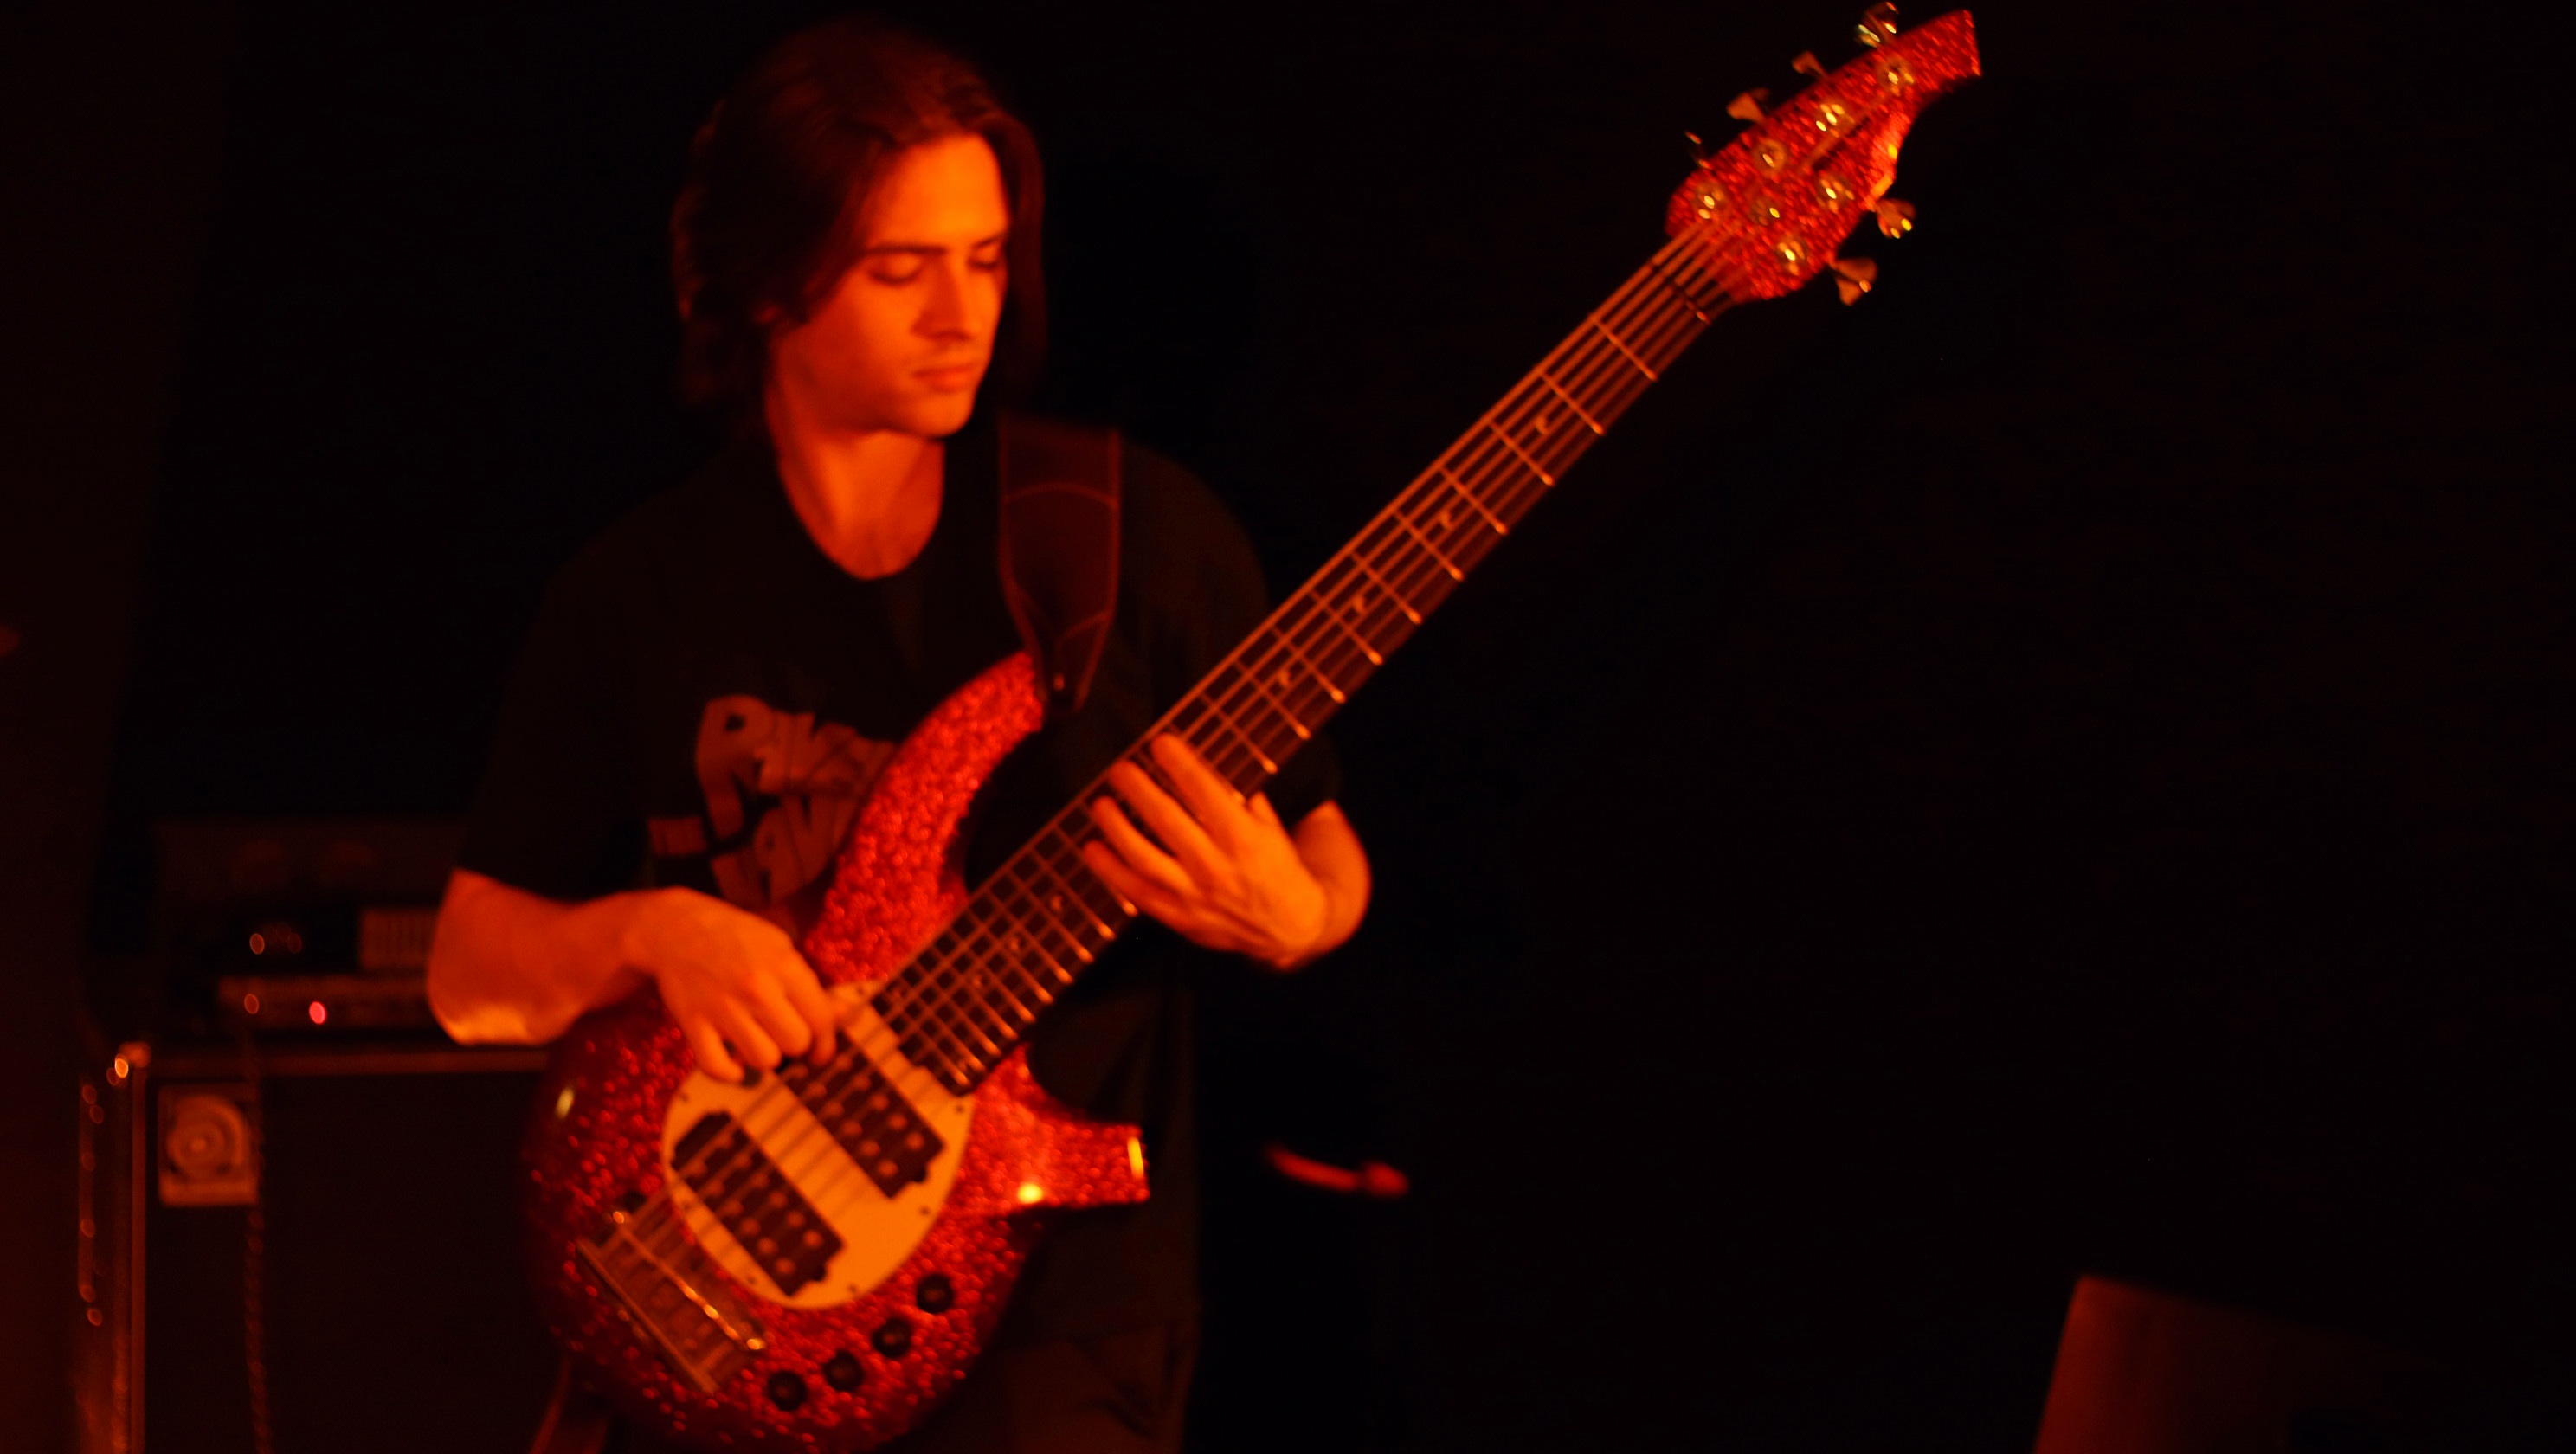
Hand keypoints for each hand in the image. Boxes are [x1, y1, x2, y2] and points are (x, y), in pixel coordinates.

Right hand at [623, 887, 841, 1080]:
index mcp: (784, 965)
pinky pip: (718, 1068)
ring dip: (765, 1056)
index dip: (826, 1042)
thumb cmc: (737, 938)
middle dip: (794, 1045)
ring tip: (758, 1039)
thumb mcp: (780, 949)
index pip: (820, 1020)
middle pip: (796, 1044)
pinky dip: (730, 1072)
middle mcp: (755, 987)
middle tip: (784, 1035)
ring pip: (764, 1060)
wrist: (674, 927)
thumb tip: (849, 1016)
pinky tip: (734, 1062)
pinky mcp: (692, 1023)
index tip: (821, 1052)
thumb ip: (813, 987)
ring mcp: (722, 1007)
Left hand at [1082, 734, 1334, 968]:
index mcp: (1244, 837)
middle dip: (1139, 789)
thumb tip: (1204, 772)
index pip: (1204, 790)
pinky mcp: (1180, 917)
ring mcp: (1196, 895)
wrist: (1290, 928)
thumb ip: (1239, 801)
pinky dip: (1111, 871)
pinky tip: (1092, 849)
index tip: (1159, 742)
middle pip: (1167, 819)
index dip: (1179, 763)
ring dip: (1117, 828)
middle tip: (1120, 769)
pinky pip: (1138, 893)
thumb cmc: (1279, 869)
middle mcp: (1217, 865)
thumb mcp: (1271, 830)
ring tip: (1101, 803)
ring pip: (1145, 858)